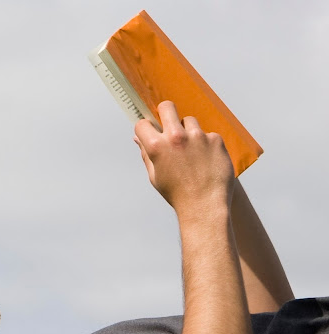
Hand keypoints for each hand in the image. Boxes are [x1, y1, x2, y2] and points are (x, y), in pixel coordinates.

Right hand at [133, 101, 234, 218]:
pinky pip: (207, 135)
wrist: (205, 206)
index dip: (144, 129)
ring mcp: (198, 137)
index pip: (143, 124)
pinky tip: (206, 161)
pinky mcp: (215, 140)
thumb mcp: (155, 176)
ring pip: (189, 121)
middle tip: (168, 122)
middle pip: (167, 107)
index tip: (149, 132)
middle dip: (164, 112)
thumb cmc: (177, 194)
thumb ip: (146, 154)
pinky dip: (205, 144)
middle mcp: (176, 137)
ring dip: (188, 131)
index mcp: (157, 147)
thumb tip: (139, 138)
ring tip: (191, 152)